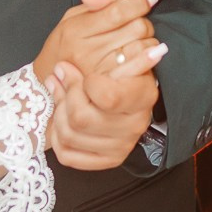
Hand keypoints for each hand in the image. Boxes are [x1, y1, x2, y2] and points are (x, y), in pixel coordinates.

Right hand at [32, 0, 156, 86]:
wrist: (54, 79)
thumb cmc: (65, 46)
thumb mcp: (73, 15)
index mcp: (76, 30)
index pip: (117, 12)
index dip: (138, 2)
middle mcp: (88, 51)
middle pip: (136, 27)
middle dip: (142, 20)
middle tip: (135, 21)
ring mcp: (101, 71)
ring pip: (143, 46)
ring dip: (146, 39)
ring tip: (135, 39)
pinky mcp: (112, 85)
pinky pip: (143, 68)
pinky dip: (148, 58)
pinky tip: (144, 53)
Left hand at [44, 52, 162, 170]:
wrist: (127, 99)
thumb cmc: (120, 76)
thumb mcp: (122, 60)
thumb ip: (122, 54)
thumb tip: (155, 51)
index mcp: (143, 97)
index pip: (107, 98)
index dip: (87, 84)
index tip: (89, 78)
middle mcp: (134, 126)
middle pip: (80, 118)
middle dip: (66, 95)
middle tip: (62, 78)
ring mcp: (120, 147)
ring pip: (69, 135)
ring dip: (58, 111)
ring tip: (59, 93)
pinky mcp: (106, 160)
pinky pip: (67, 155)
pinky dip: (57, 137)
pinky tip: (63, 119)